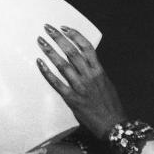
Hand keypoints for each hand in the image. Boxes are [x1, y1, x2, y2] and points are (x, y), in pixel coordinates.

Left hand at [36, 24, 125, 139]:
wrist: (113, 126)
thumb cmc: (110, 105)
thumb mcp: (106, 83)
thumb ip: (96, 72)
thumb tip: (86, 61)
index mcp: (99, 71)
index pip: (86, 47)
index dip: (75, 35)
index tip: (64, 27)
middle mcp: (89, 76)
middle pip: (72, 52)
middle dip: (59, 38)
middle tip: (47, 28)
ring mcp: (80, 87)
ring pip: (63, 65)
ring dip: (50, 51)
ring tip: (40, 41)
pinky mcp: (72, 99)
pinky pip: (56, 83)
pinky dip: (47, 72)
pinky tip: (39, 63)